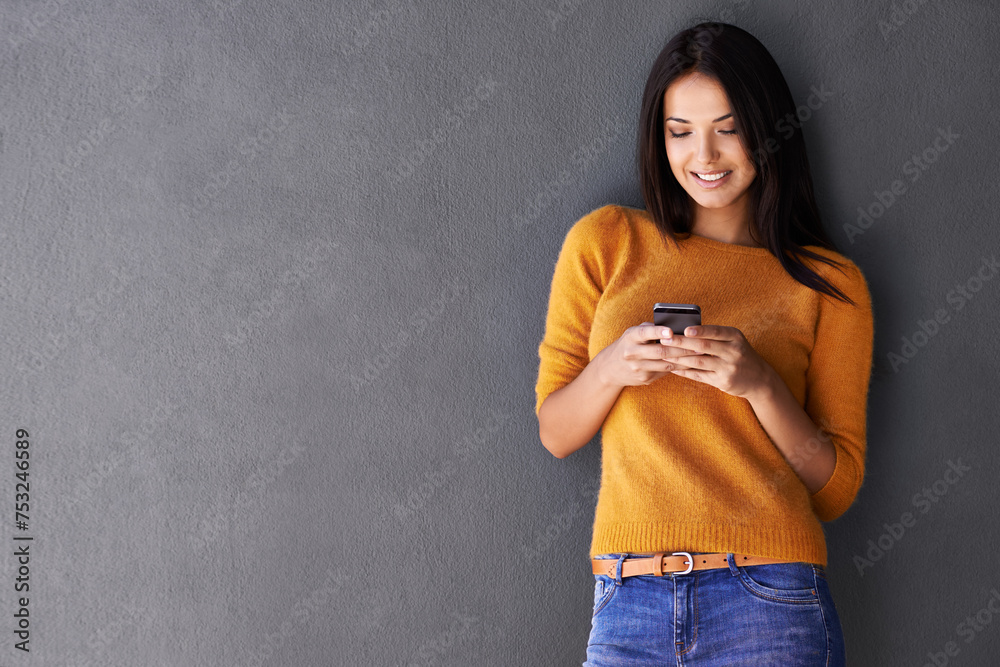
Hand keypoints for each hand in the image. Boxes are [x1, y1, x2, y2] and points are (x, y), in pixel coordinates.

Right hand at [596, 322, 703, 387]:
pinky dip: (679, 367)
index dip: (658, 332)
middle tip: (698, 345)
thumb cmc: (628, 344)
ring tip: (700, 354)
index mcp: (630, 337)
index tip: (671, 331)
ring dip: (685, 359)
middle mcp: (632, 353)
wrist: (610, 368)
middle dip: (681, 348)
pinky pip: (665, 373)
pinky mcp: (644, 379)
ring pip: (665, 364)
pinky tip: (691, 363)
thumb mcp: (633, 333)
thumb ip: (650, 329)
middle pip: (660, 351)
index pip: (644, 333)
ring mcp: (638, 368)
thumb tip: (675, 327)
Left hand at [659, 325, 775, 399]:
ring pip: (699, 362)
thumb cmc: (740, 354)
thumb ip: (715, 336)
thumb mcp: (734, 341)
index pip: (716, 331)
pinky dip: (684, 372)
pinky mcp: (723, 381)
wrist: (760, 379)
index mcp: (735, 337)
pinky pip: (700, 376)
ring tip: (663, 354)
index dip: (700, 330)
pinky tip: (672, 368)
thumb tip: (685, 330)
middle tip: (664, 340)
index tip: (685, 329)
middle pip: (704, 346)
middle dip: (682, 342)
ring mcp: (729, 368)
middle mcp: (733, 351)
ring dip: (679, 358)